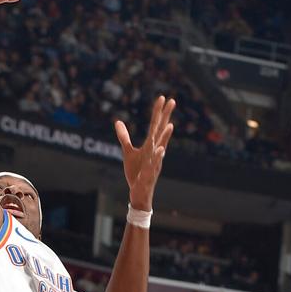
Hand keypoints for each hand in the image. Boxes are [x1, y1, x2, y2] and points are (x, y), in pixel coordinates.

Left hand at [115, 95, 175, 210]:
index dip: (158, 112)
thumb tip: (118, 121)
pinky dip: (157, 157)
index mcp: (150, 146)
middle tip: (172, 101)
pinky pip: (154, 164)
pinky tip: (161, 149)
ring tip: (170, 124)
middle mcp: (155, 152)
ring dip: (165, 136)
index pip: (155, 126)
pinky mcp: (149, 174)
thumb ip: (124, 137)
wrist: (139, 193)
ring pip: (160, 147)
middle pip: (160, 131)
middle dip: (166, 116)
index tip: (162, 98)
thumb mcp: (128, 152)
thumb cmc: (137, 173)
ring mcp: (154, 162)